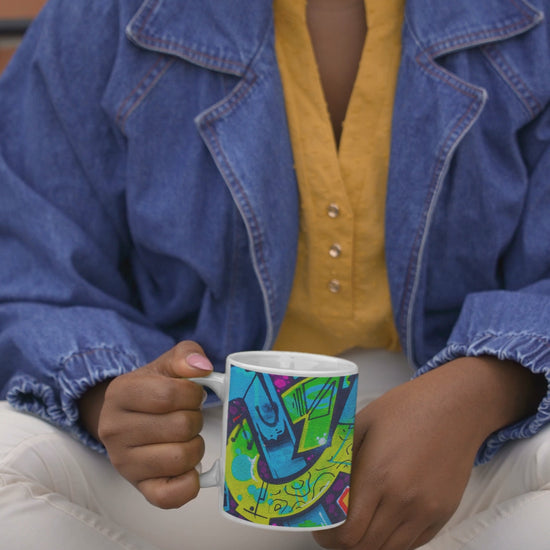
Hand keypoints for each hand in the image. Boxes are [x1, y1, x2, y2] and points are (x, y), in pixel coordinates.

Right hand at [79, 341, 212, 508]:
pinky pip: (171, 496)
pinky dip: (190, 481)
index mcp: (121, 393)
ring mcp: (124, 463)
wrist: (130, 416)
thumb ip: (186, 355)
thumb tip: (201, 367)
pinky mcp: (139, 488)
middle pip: (181, 427)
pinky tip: (189, 466)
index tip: (191, 394)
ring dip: (196, 446)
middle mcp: (115, 430)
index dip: (193, 394)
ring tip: (186, 437)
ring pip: (182, 458)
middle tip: (188, 416)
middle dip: (196, 419)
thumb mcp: (167, 365)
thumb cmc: (153, 389)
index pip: (171, 395)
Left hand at [314, 356, 544, 549]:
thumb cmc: (404, 409)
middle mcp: (402, 500)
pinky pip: (413, 543)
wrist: (453, 407)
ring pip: (390, 549)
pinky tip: (383, 521)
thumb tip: (319, 479)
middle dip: (344, 543)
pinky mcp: (443, 514)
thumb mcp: (363, 423)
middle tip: (335, 529)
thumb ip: (341, 456)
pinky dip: (393, 539)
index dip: (329, 537)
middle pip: (366, 546)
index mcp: (376, 475)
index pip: (348, 532)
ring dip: (369, 543)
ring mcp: (426, 510)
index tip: (321, 529)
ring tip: (358, 526)